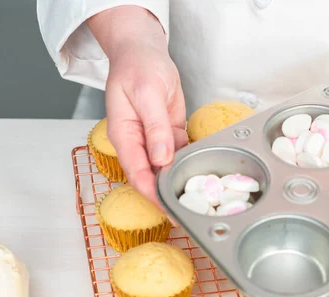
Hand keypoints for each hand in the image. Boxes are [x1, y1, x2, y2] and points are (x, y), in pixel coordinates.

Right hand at [88, 6, 187, 203]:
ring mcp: (153, 141)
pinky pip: (180, 154)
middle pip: (152, 176)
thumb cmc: (138, 66)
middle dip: (168, 195)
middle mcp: (137, 143)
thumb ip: (155, 127)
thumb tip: (161, 158)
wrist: (144, 52)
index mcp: (124, 135)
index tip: (169, 208)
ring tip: (201, 198)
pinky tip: (204, 171)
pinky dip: (190, 162)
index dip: (152, 193)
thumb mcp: (147, 93)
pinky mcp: (168, 135)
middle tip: (191, 211)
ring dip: (181, 181)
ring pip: (167, 169)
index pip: (137, 173)